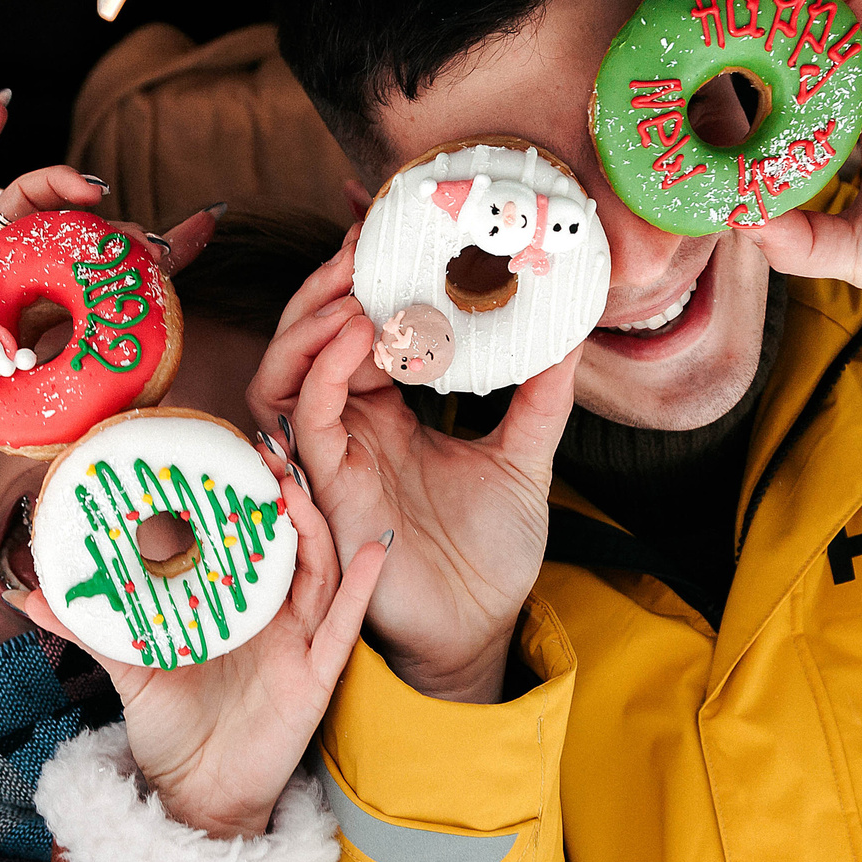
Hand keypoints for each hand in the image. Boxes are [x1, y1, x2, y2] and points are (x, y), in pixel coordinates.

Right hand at [0, 99, 162, 464]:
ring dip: (58, 184)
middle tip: (149, 240)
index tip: (206, 225)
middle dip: (116, 234)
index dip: (153, 258)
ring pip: (25, 199)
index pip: (101, 284)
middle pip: (75, 237)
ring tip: (90, 188)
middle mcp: (7, 273)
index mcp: (26, 315)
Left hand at [15, 437, 390, 837]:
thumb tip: (30, 592)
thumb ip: (91, 627)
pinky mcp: (315, 678)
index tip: (231, 452)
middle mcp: (273, 619)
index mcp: (235, 609)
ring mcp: (299, 644)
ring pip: (320, 572)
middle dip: (284, 497)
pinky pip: (346, 626)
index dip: (246, 498)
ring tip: (298, 489)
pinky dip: (362, 588)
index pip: (247, 542)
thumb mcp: (129, 668)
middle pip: (290, 544)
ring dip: (314, 527)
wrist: (194, 796)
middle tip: (266, 453)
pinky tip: (375, 550)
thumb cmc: (170, 730)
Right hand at [247, 236, 579, 704]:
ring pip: (288, 366)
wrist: (479, 630)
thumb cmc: (489, 556)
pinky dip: (323, 370)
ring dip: (315, 317)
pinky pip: (304, 417)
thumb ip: (539, 394)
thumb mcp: (523, 456)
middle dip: (331, 282)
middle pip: (310, 335)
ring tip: (356, 279)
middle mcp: (351, 427)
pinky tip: (358, 337)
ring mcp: (333, 454)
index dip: (366, 280)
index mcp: (388, 412)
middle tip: (367, 236)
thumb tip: (572, 330)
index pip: (359, 328)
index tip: (394, 231)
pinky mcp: (326, 486)